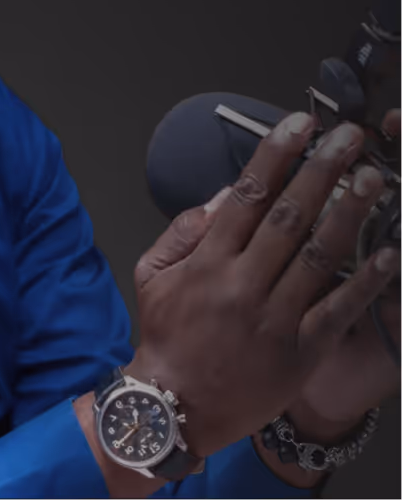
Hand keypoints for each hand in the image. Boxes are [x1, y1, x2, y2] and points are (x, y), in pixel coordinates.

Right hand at [127, 111, 398, 458]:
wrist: (175, 406)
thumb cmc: (166, 334)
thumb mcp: (153, 274)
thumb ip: (185, 230)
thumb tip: (226, 195)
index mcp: (208, 261)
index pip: (247, 196)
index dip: (276, 156)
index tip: (299, 125)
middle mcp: (242, 283)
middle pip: (289, 216)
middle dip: (321, 169)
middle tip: (348, 137)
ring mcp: (274, 318)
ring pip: (319, 256)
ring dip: (349, 212)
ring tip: (372, 178)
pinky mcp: (300, 352)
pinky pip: (338, 310)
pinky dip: (364, 280)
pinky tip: (387, 252)